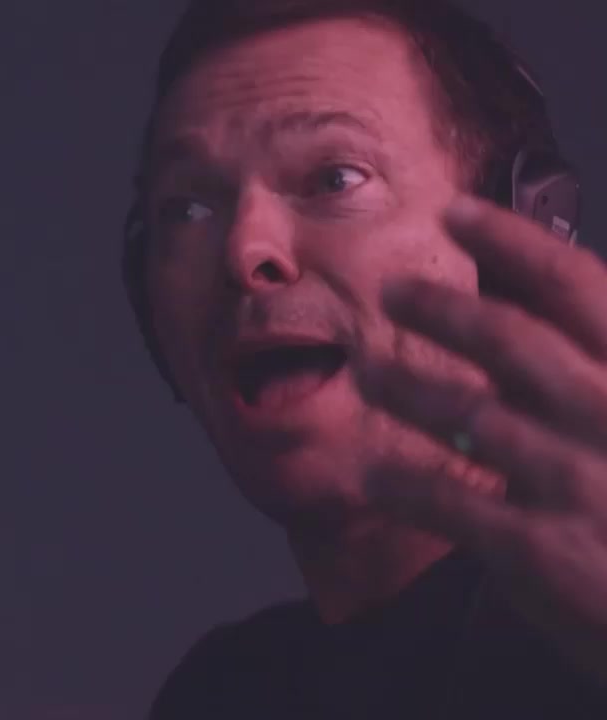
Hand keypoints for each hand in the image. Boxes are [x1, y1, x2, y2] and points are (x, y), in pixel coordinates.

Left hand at [354, 194, 606, 683]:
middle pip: (510, 340)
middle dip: (441, 308)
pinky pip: (449, 500)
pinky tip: (371, 471)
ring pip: (468, 411)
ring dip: (407, 383)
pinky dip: (401, 481)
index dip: (514, 243)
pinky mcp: (543, 550)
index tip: (458, 212)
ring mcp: (578, 482)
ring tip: (367, 370)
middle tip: (392, 290)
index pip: (578, 289)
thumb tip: (553, 308)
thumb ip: (601, 369)